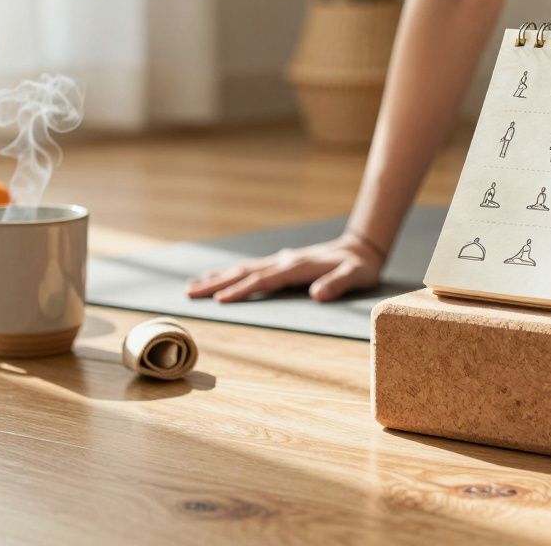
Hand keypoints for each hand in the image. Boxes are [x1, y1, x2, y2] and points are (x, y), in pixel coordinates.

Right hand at [186, 234, 383, 302]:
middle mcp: (284, 261)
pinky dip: (230, 273)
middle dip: (216, 282)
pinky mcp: (281, 262)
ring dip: (218, 276)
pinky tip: (218, 278)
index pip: (264, 280)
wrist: (361, 249)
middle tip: (189, 293)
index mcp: (296, 266)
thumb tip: (317, 294)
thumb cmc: (359, 267)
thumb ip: (338, 284)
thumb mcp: (355, 277)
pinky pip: (250, 268)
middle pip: (244, 272)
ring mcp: (281, 260)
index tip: (220, 300)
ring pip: (243, 268)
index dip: (241, 290)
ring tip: (192, 287)